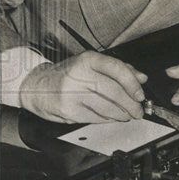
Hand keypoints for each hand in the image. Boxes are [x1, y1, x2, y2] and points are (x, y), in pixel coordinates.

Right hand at [19, 53, 147, 122]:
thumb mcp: (92, 65)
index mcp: (88, 60)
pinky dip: (108, 119)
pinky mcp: (68, 111)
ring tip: (128, 115)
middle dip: (131, 104)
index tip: (140, 94)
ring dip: (122, 114)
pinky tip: (113, 118)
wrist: (37, 86)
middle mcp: (79, 75)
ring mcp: (72, 94)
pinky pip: (95, 117)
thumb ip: (119, 69)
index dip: (133, 84)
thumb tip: (141, 78)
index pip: (117, 69)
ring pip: (106, 107)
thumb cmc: (68, 75)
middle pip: (114, 91)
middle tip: (139, 110)